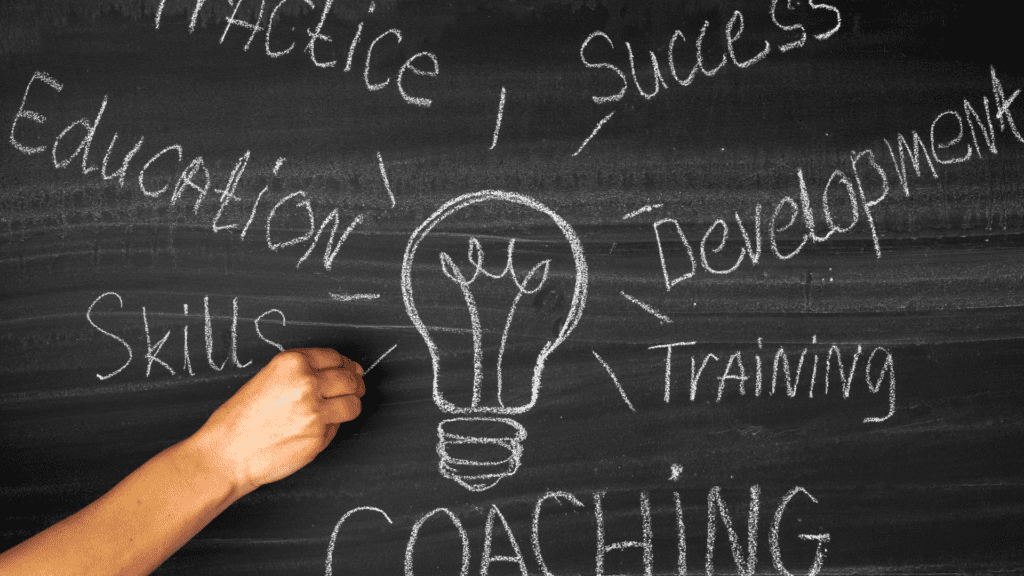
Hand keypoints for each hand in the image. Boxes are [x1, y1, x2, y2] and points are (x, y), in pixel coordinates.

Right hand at [187, 348, 363, 495]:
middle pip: (349, 379)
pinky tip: (315, 428)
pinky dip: (333, 427)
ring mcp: (315, 411)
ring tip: (340, 409)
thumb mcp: (269, 379)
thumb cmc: (240, 419)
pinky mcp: (319, 436)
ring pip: (352, 403)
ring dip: (350, 405)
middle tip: (353, 390)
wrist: (226, 453)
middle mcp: (306, 383)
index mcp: (292, 362)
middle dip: (354, 385)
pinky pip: (338, 426)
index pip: (334, 357)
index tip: (350, 370)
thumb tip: (342, 371)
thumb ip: (302, 374)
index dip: (346, 365)